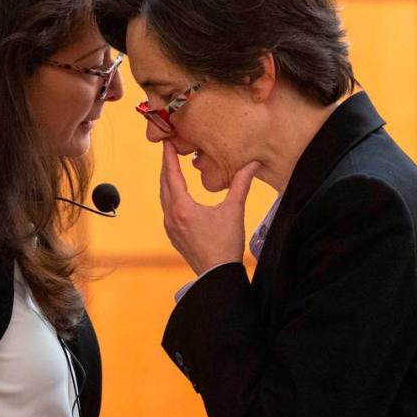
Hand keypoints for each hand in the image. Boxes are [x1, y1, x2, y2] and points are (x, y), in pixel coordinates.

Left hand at [160, 140, 259, 273]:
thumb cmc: (226, 244)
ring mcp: (170, 227)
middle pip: (164, 184)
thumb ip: (241, 184)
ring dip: (167, 181)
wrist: (217, 274)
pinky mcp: (173, 235)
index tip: (166, 142)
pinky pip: (167, 209)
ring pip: (164, 197)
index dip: (169, 157)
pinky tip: (176, 194)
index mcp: (182, 208)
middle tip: (168, 150)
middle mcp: (171, 216)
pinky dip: (169, 196)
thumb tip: (253, 164)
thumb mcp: (234, 211)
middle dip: (166, 166)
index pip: (172, 175)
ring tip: (171, 168)